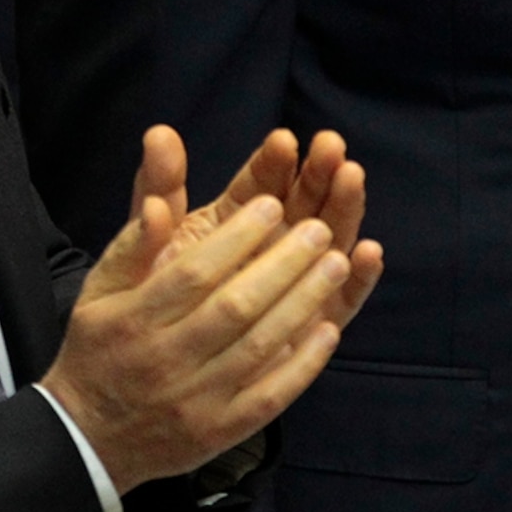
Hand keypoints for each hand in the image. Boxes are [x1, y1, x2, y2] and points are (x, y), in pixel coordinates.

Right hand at [41, 134, 371, 492]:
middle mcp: (165, 361)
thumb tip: (160, 206)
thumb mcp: (98, 292)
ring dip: (302, 303)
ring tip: (336, 264)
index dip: (237, 238)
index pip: (194, 274)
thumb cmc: (99, 350)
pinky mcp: (218, 433)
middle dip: (283, 264)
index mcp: (135, 320)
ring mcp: (195, 402)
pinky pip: (268, 399)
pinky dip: (303, 366)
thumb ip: (132, 247)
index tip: (273, 204)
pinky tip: (329, 331)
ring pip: (258, 348)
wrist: (88, 440)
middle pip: (234, 307)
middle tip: (319, 229)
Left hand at [141, 125, 383, 329]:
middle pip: (305, 203)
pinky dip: (360, 278)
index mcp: (238, 219)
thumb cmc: (148, 304)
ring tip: (351, 178)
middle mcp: (276, 245)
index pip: (263, 182)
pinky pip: (344, 300)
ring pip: (331, 240)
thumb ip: (156, 189)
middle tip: (330, 147)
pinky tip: (368, 253)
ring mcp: (301, 282)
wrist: (151, 378)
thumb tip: (158, 133)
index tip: (282, 140)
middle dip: (318, 174)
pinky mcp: (317, 323)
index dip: (274, 161)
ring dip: (344, 208)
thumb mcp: (143, 245)